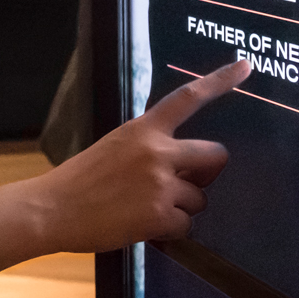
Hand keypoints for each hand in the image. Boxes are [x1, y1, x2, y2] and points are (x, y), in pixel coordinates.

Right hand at [0, 58, 248, 275]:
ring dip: (180, 208)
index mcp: (143, 129)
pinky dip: (168, 232)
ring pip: (199, 199)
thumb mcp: (113, 148)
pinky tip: (142, 226)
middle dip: (206, 173)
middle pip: (215, 156)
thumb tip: (181, 167)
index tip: (246, 65)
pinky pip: (185, 226)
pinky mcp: (161, 216)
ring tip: (143, 209)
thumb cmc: (79, 181)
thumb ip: (147, 149)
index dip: (220, 81)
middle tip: (187, 185)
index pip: (188, 98)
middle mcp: (158, 151)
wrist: (52, 209)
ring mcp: (162, 184)